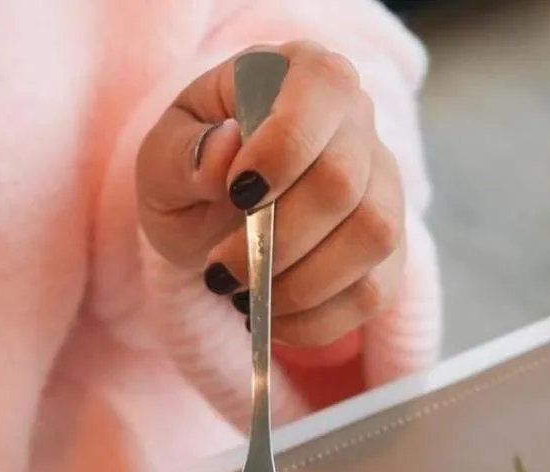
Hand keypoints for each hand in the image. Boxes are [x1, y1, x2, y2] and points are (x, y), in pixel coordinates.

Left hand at [136, 40, 405, 348]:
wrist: (211, 219)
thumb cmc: (191, 173)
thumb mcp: (162, 158)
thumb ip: (182, 152)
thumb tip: (224, 150)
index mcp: (301, 73)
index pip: (322, 91)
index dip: (282, 149)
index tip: (236, 194)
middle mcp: (356, 121)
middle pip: (343, 180)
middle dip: (276, 241)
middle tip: (222, 271)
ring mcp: (382, 185)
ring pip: (372, 237)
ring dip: (300, 286)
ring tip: (248, 298)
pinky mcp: (387, 250)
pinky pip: (373, 291)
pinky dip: (317, 321)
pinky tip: (274, 320)